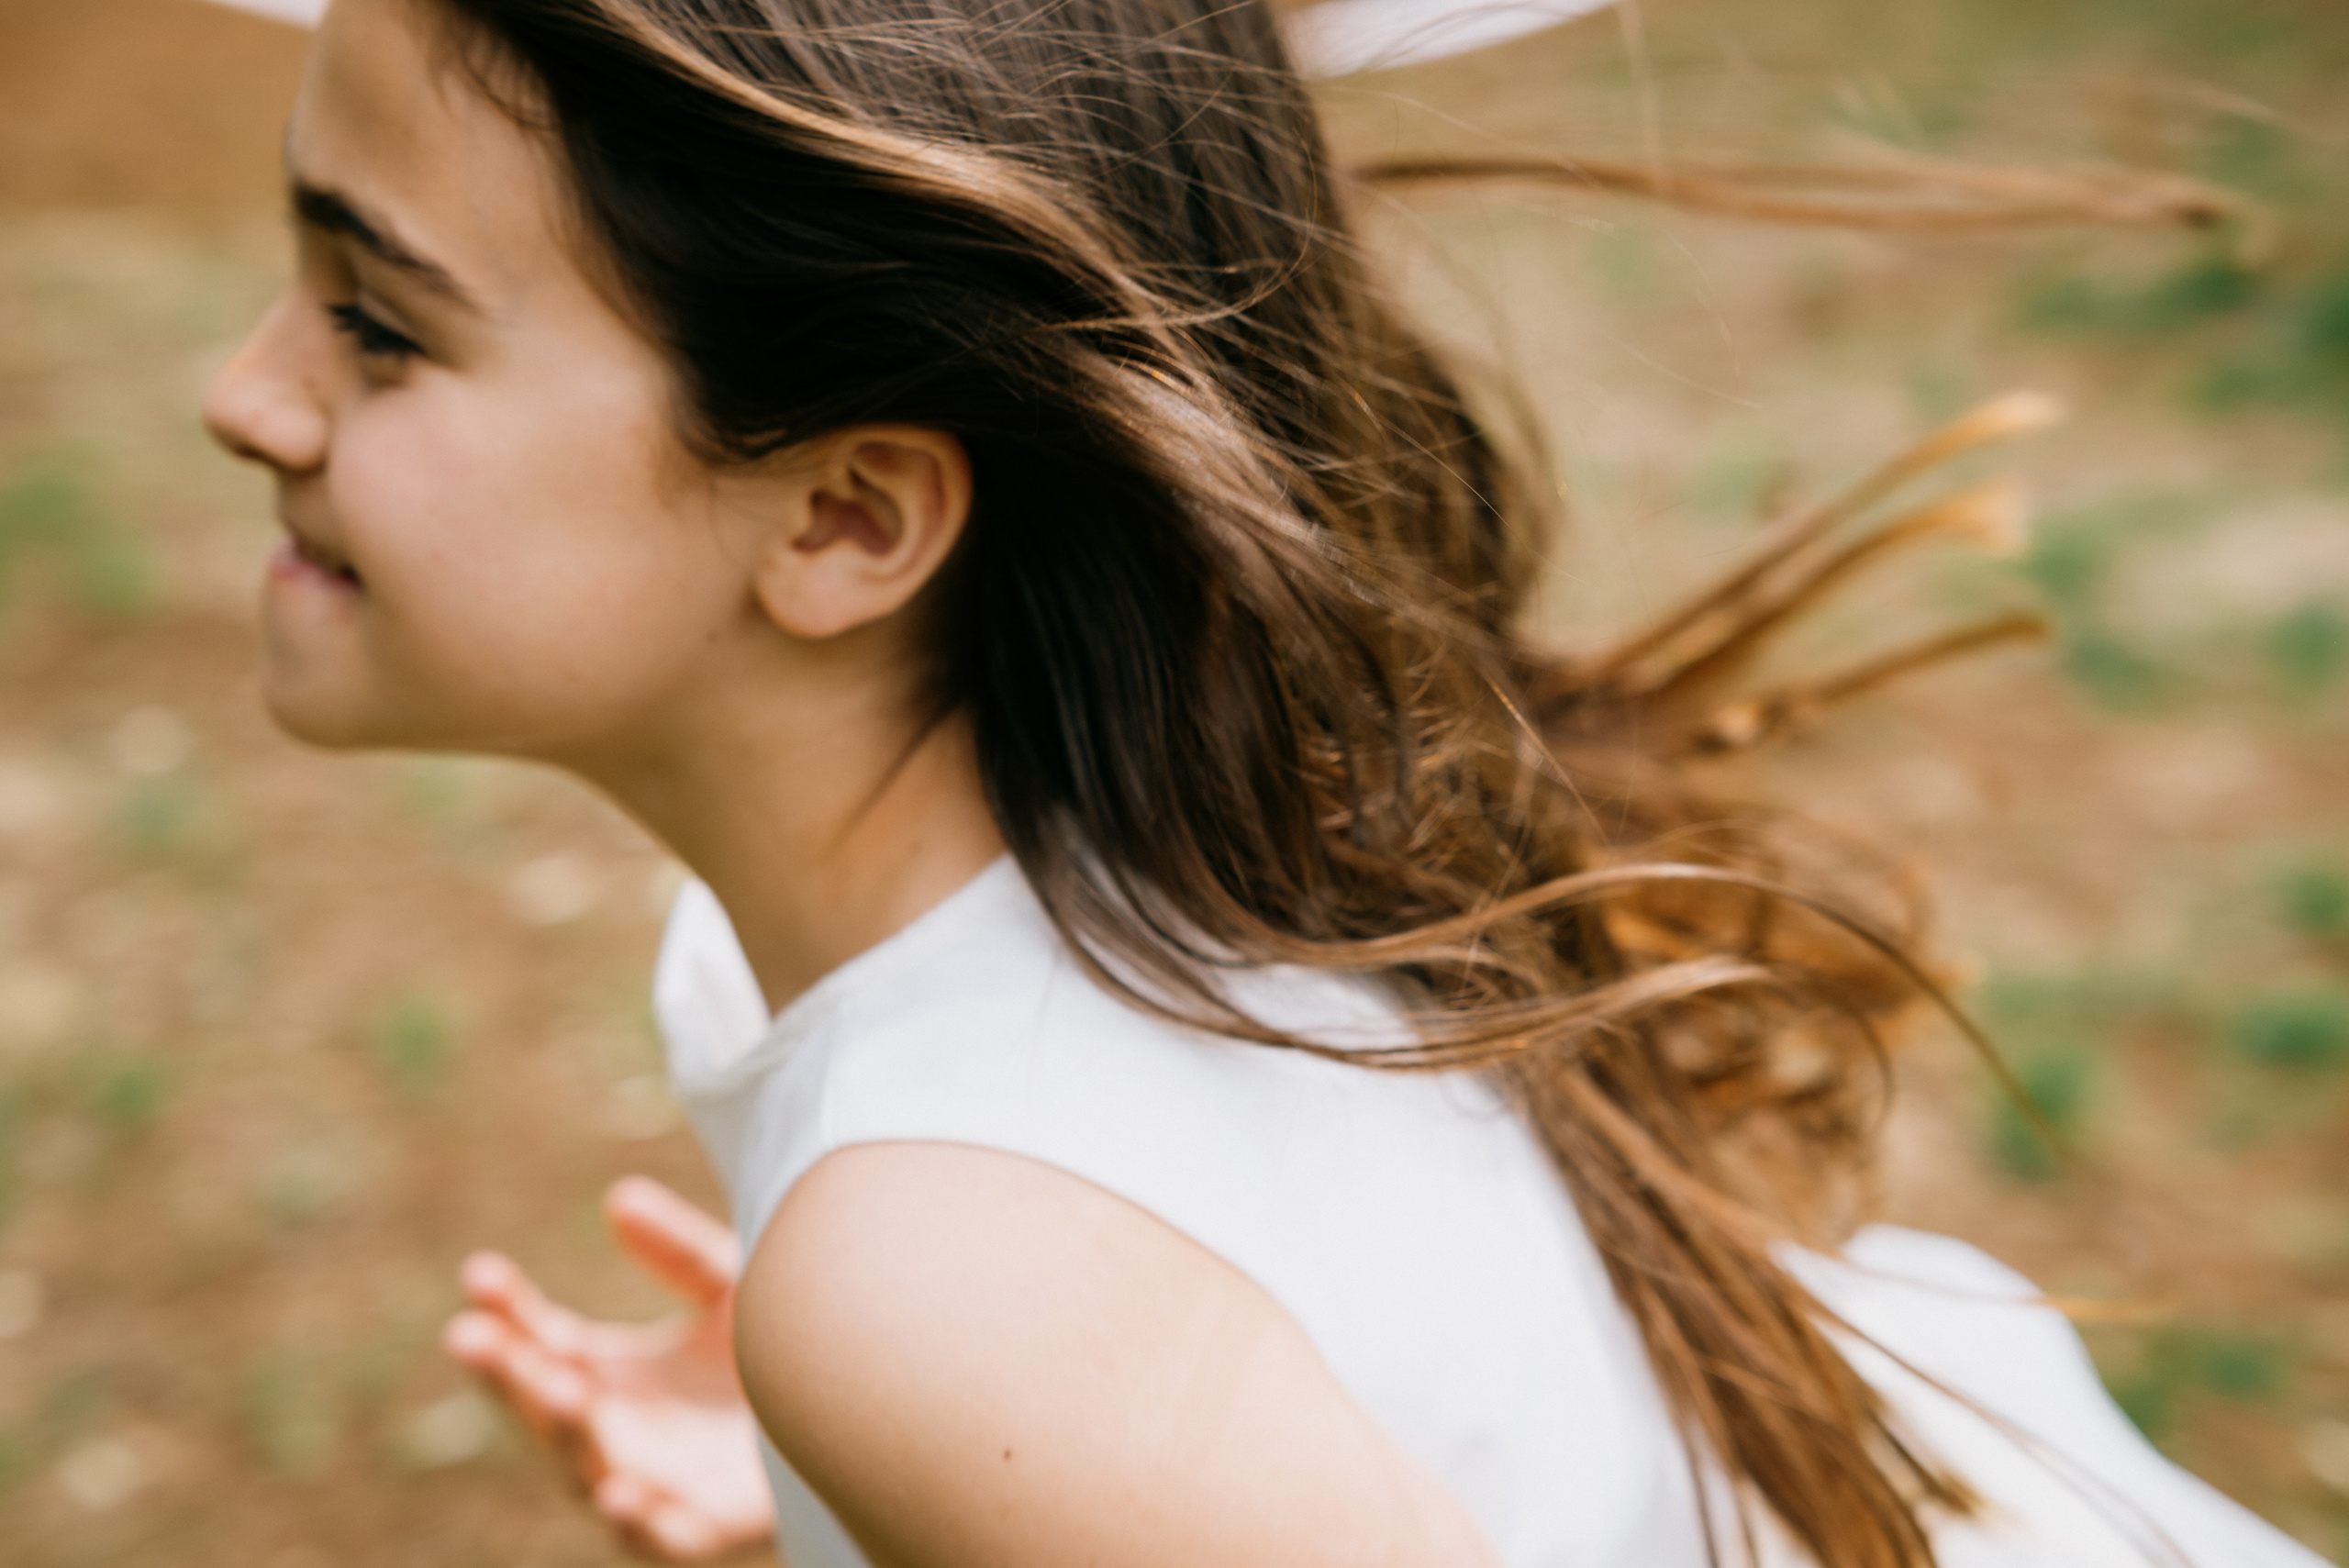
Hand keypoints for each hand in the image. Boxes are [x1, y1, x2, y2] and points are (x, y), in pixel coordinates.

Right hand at [444, 1175, 775, 1560]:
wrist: (855, 1406)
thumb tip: (619, 1198)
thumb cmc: (777, 1347)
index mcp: (611, 1373)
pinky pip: (664, 1536)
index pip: (540, 1341)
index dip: (506, 1312)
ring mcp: (658, 1480)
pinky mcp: (710, 1523)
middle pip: (545, 1405)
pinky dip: (637, 1521)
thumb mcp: (730, 1284)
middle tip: (470, 1335)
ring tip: (560, 1388)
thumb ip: (680, 1252)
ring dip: (566, 1434)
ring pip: (588, 1469)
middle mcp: (620, 1429)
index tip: (478, 1274)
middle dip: (506, 1372)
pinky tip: (619, 1493)